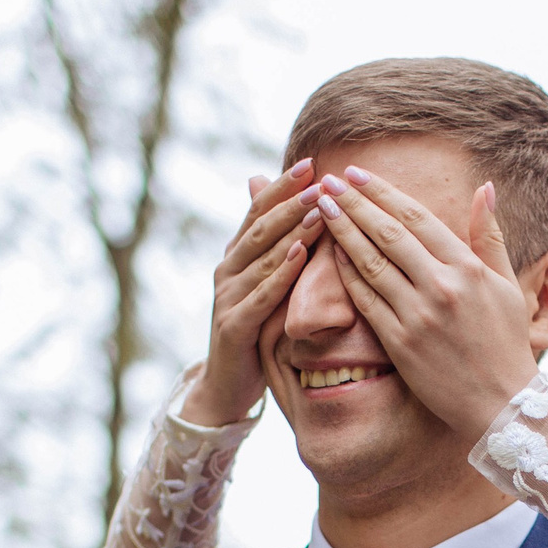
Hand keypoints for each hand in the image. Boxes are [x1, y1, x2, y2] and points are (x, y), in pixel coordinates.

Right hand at [186, 161, 327, 427]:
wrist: (227, 385)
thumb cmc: (255, 330)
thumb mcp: (266, 284)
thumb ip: (276, 248)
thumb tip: (286, 211)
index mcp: (236, 255)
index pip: (257, 210)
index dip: (282, 186)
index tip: (311, 162)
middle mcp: (228, 270)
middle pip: (260, 227)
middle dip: (290, 201)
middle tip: (319, 178)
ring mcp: (228, 297)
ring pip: (261, 257)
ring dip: (291, 230)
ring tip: (319, 209)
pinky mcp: (234, 326)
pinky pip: (261, 295)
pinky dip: (281, 273)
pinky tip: (300, 255)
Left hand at [310, 167, 546, 436]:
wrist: (502, 404)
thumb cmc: (507, 344)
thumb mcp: (508, 285)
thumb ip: (490, 236)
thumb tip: (484, 187)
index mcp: (467, 268)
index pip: (416, 218)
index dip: (383, 193)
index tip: (358, 174)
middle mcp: (441, 287)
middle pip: (387, 234)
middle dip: (355, 204)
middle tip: (329, 182)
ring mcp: (418, 316)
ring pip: (371, 264)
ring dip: (343, 233)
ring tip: (322, 209)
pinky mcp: (400, 344)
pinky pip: (366, 302)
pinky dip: (346, 276)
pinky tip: (330, 255)